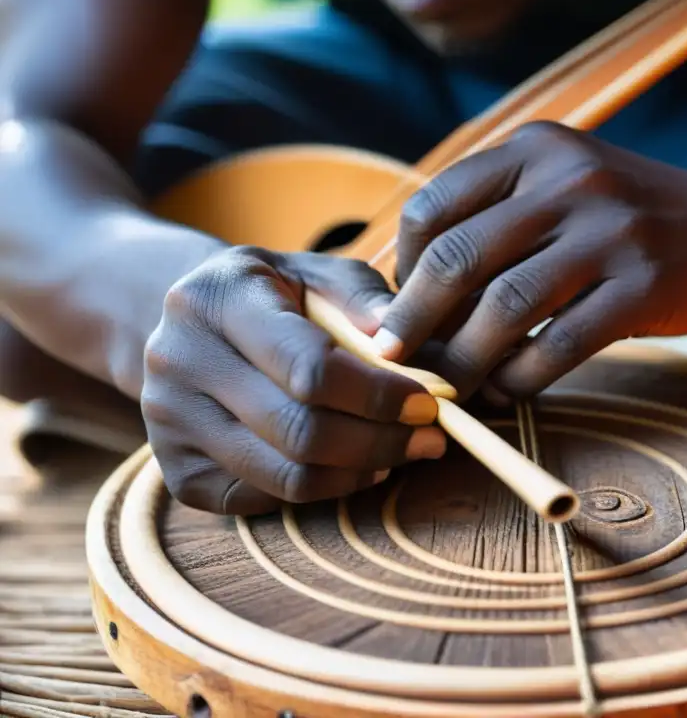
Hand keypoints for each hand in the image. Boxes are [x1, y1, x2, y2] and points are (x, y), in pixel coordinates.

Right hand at [141, 246, 446, 515]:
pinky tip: (349, 464)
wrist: (187, 322)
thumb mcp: (316, 274)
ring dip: (359, 473)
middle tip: (430, 440)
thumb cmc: (273, 295)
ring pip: (286, 477)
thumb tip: (405, 346)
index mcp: (217, 299)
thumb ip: (363, 299)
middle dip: (381, 442)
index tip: (427, 404)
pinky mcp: (177, 473)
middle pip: (300, 432)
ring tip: (399, 453)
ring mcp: (168, 424)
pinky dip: (321, 489)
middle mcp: (178, 361)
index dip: (379, 396)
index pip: (309, 368)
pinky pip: (265, 500)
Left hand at [375, 121, 686, 398]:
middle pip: (460, 257)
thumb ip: (497, 217)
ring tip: (451, 388)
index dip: (404, 267)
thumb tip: (412, 293)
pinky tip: (509, 390)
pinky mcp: (643, 284)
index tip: (398, 309)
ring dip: (466, 359)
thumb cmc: (630, 219)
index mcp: (535, 150)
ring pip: (505, 306)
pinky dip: (523, 375)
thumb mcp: (564, 184)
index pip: (436, 206)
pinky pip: (561, 342)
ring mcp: (610, 230)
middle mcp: (569, 179)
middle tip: (395, 361)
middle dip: (414, 320)